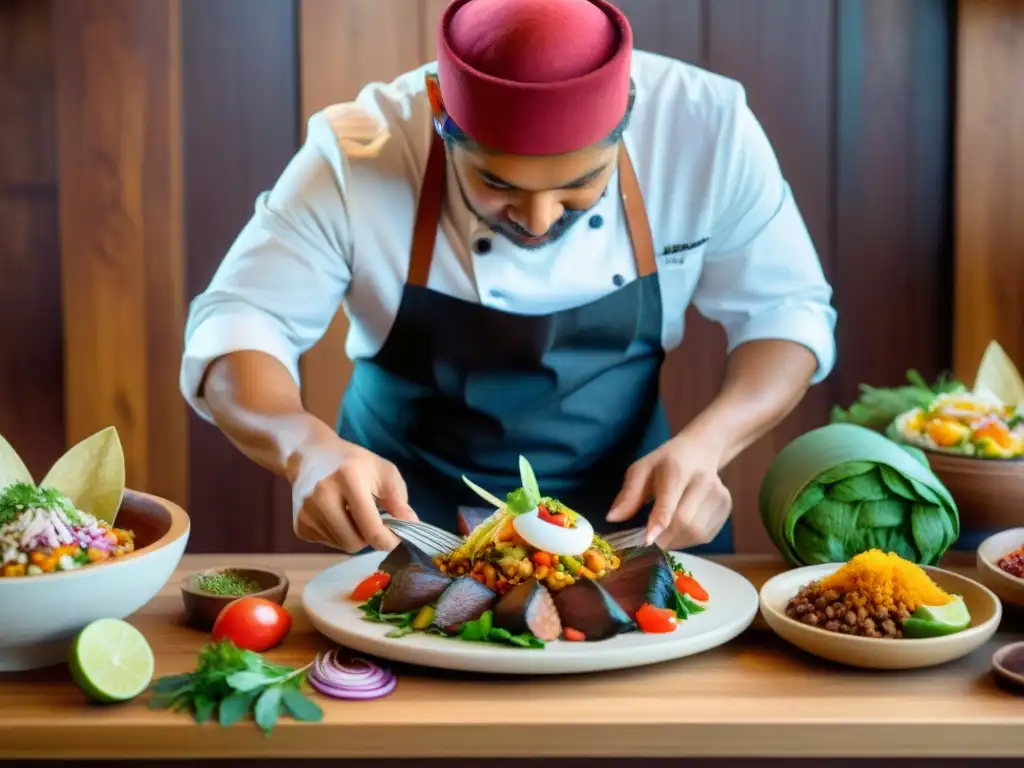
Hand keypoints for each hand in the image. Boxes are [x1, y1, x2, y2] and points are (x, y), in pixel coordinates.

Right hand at [287, 419, 418, 552]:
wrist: (308, 455)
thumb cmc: (352, 462)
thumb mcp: (382, 470)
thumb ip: (399, 497)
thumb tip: (410, 524)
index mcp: (348, 479)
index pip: (371, 528)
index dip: (388, 541)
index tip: (397, 540)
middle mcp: (322, 496)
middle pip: (354, 543)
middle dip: (369, 537)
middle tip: (372, 521)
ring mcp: (306, 513)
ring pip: (341, 546)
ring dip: (353, 536)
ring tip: (351, 513)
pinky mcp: (298, 525)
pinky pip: (327, 544)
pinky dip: (337, 535)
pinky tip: (335, 515)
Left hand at [605, 433, 731, 549]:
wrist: (700, 451)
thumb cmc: (665, 463)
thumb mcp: (641, 470)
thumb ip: (628, 495)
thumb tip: (612, 518)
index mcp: (677, 469)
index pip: (669, 501)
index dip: (659, 524)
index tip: (647, 541)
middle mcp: (703, 481)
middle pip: (685, 522)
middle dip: (664, 539)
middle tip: (649, 542)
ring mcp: (719, 494)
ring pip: (697, 532)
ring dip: (676, 541)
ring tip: (664, 534)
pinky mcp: (726, 507)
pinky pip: (706, 535)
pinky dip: (689, 539)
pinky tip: (680, 529)